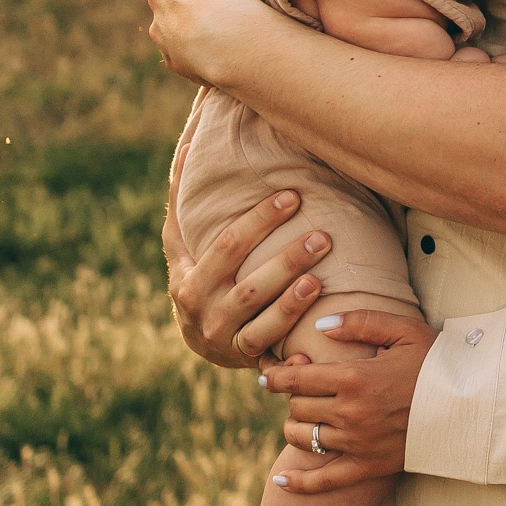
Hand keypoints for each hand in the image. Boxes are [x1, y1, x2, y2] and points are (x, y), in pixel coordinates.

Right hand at [163, 188, 331, 368]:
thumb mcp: (181, 242)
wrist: (199, 339)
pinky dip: (292, 347)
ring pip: (261, 323)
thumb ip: (183, 198)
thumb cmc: (196, 274)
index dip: (261, 221)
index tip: (293, 196)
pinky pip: (270, 353)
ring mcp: (226, 339)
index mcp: (188, 279)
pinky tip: (317, 329)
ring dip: (292, 302)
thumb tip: (189, 145)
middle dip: (286, 260)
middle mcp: (205, 312)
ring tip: (320, 278)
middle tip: (323, 236)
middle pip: (248, 286)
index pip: (228, 245)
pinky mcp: (247, 360)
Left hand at [260, 310, 437, 493]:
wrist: (471, 403)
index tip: (267, 374)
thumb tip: (320, 325)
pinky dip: (299, 483)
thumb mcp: (404, 329)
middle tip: (297, 390)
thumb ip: (361, 322)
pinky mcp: (369, 466)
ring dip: (295, 427)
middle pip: (298, 408)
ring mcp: (358, 443)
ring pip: (305, 439)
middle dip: (291, 398)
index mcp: (355, 377)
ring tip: (301, 418)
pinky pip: (325, 482)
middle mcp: (350, 413)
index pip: (297, 379)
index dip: (276, 376)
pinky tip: (280, 480)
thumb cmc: (439, 361)